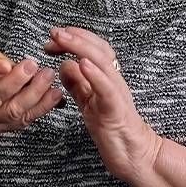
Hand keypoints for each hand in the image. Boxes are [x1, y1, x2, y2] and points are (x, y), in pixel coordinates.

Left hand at [44, 26, 162, 181]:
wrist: (132, 153)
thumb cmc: (111, 127)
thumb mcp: (87, 101)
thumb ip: (76, 83)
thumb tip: (62, 65)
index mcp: (107, 77)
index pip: (94, 48)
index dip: (75, 37)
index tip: (53, 37)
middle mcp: (114, 80)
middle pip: (99, 49)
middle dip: (75, 37)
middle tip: (54, 33)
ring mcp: (117, 93)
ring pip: (104, 63)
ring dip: (81, 48)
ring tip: (63, 39)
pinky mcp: (116, 109)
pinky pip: (107, 89)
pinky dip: (95, 75)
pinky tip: (82, 64)